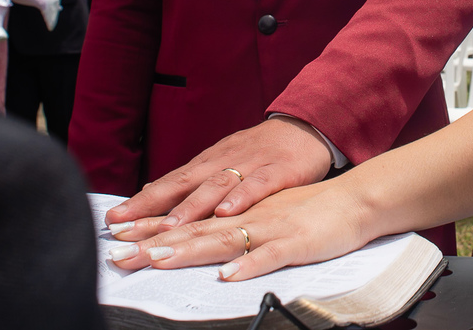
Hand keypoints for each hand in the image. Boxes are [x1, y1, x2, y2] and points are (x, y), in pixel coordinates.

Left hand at [104, 116, 333, 232]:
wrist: (306, 127)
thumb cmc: (263, 150)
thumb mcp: (225, 162)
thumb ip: (193, 182)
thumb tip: (152, 198)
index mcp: (210, 161)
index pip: (170, 181)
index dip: (142, 201)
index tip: (114, 218)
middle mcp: (225, 161)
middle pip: (185, 183)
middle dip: (154, 205)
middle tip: (128, 224)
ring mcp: (251, 164)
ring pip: (216, 185)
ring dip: (191, 206)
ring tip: (170, 226)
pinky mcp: (279, 170)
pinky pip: (258, 185)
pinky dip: (241, 198)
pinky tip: (227, 212)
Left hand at [107, 177, 369, 280]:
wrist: (355, 197)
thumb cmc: (308, 203)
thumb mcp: (261, 203)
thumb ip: (228, 212)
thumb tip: (193, 224)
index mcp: (237, 201)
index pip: (186, 210)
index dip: (151, 220)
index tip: (117, 231)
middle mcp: (246, 209)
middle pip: (194, 222)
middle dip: (155, 238)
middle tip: (122, 253)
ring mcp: (270, 223)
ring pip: (224, 233)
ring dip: (191, 247)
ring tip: (159, 259)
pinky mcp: (296, 239)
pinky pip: (270, 252)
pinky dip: (249, 262)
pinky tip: (229, 274)